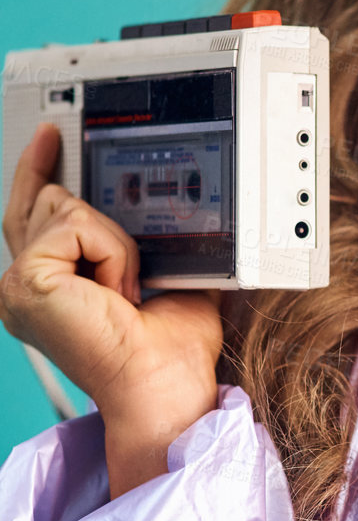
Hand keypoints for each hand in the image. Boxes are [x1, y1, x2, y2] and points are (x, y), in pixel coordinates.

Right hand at [0, 124, 222, 490]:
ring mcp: (18, 283)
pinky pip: (77, 224)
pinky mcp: (27, 280)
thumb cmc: (168, 349)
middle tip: (121, 261)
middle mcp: (24, 284)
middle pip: (48, 199)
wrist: (164, 384)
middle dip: (99, 220)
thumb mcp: (168, 277)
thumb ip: (152, 243)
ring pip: (68, 206)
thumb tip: (177, 210)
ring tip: (128, 292)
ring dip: (115, 244)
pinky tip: (118, 291)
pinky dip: (112, 252)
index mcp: (50, 284)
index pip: (32, 212)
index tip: (49, 136)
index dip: (37, 169)